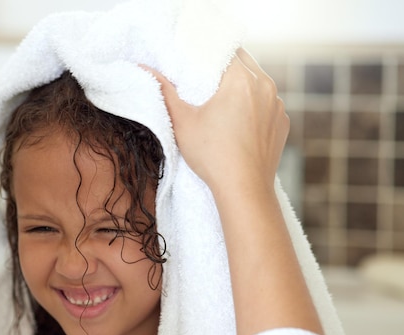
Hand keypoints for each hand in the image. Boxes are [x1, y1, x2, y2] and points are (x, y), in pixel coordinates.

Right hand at [144, 49, 288, 195]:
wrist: (244, 189)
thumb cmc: (212, 156)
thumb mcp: (182, 122)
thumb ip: (164, 91)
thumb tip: (146, 70)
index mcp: (241, 79)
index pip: (225, 50)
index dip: (209, 55)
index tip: (195, 65)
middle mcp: (266, 86)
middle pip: (244, 63)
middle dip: (225, 69)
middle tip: (204, 82)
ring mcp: (277, 105)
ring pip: (258, 83)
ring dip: (241, 86)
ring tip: (221, 103)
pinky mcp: (282, 122)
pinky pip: (267, 104)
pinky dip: (254, 106)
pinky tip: (238, 122)